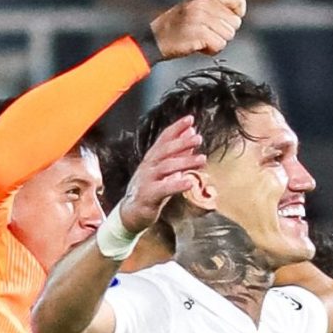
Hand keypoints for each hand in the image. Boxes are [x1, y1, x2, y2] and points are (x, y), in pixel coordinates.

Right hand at [117, 115, 204, 233]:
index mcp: (152, 158)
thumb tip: (192, 133)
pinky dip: (177, 185)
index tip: (190, 119)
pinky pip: (164, 189)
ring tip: (202, 159)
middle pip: (165, 151)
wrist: (131, 212)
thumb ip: (178, 152)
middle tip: (198, 138)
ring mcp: (147, 180)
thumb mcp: (164, 170)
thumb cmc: (150, 189)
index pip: (163, 139)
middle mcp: (148, 166)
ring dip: (185, 162)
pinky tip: (189, 182)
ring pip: (166, 168)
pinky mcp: (148, 196)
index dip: (176, 128)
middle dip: (182, 143)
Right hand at [147, 0, 245, 59]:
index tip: (229, 20)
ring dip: (217, 42)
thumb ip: (215, 6)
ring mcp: (202, 18)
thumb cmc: (176, 27)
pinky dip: (211, 50)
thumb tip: (237, 14)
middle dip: (224, 31)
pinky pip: (219, 45)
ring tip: (202, 40)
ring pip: (229, 35)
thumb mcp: (195, 7)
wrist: (154, 39)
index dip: (238, 11)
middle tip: (208, 33)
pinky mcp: (200, 33)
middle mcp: (205, 4)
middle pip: (235, 22)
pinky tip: (199, 47)